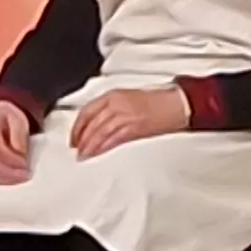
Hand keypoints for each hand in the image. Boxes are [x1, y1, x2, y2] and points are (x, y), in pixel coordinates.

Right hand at [0, 99, 36, 184]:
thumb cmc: (7, 119)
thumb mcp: (18, 120)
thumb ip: (19, 135)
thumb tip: (19, 153)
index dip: (11, 159)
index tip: (25, 165)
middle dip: (7, 172)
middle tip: (23, 176)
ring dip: (1, 178)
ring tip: (17, 179)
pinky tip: (6, 180)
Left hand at [70, 88, 192, 157]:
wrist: (177, 104)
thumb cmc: (157, 102)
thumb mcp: (129, 100)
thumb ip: (111, 109)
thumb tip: (96, 125)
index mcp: (114, 95)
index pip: (87, 111)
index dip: (77, 127)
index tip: (74, 138)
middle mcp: (117, 103)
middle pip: (91, 123)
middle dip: (81, 139)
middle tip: (77, 150)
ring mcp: (125, 115)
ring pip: (99, 132)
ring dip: (89, 146)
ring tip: (84, 156)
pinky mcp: (134, 127)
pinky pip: (113, 139)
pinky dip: (102, 147)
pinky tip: (97, 154)